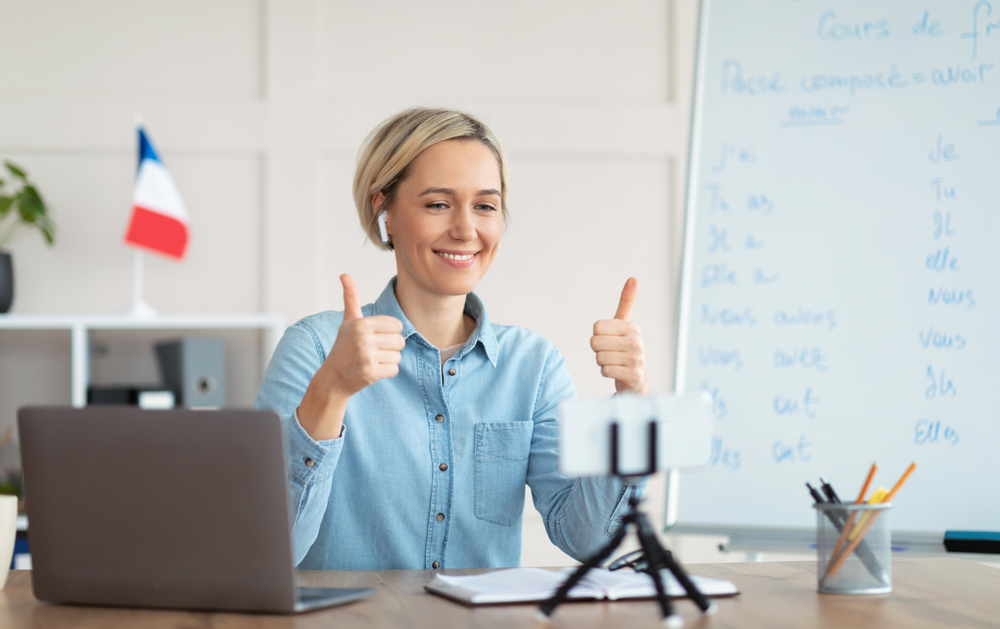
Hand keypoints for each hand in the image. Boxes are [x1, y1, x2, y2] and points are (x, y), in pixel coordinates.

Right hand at [297, 274, 404, 439]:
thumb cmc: (344, 348)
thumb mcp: (348, 322)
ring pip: (398, 356)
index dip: (390, 333)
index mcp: (361, 323)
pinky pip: (394, 370)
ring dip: (388, 361)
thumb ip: (351, 298)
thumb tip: (344, 274)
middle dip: (390, 348)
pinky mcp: (370, 372)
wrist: (333, 378)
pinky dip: (386, 373)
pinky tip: (372, 371)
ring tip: (372, 361)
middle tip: (373, 352)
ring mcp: (366, 356)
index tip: (375, 338)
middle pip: (400, 341)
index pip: (397, 325)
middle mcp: (363, 338)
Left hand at [590, 278, 648, 394]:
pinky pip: (605, 371)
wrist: (636, 380)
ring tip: (615, 363)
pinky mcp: (634, 375)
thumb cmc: (626, 349)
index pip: (596, 327)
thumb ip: (627, 302)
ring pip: (599, 358)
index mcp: (632, 327)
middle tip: (611, 353)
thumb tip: (633, 279)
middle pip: (595, 342)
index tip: (609, 340)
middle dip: (598, 350)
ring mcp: (636, 358)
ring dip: (602, 363)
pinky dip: (606, 373)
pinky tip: (617, 372)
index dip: (597, 336)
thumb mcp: (625, 325)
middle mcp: (636, 341)